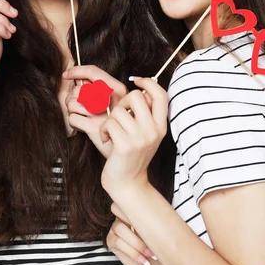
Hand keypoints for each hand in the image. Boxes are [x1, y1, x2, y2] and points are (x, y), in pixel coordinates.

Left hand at [63, 65, 128, 157]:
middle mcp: (121, 103)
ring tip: (85, 119)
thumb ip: (110, 97)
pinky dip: (76, 125)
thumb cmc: (123, 141)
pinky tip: (86, 130)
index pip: (96, 72)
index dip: (79, 69)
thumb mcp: (125, 116)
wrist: (128, 174)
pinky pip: (74, 119)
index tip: (67, 73)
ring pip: (75, 102)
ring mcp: (108, 116)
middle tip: (81, 108)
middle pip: (82, 87)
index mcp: (126, 95)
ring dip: (74, 111)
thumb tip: (81, 81)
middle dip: (75, 97)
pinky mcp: (99, 131)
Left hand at [100, 78, 167, 194]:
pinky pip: (108, 123)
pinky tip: (107, 139)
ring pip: (118, 110)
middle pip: (136, 96)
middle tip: (118, 117)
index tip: (136, 81)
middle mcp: (154, 131)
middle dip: (122, 103)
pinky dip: (103, 130)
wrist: (127, 183)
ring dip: (109, 120)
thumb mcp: (145, 134)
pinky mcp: (125, 145)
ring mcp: (140, 138)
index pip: (161, 95)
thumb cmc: (131, 155)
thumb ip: (145, 114)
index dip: (148, 82)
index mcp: (161, 126)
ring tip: (111, 132)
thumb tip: (142, 88)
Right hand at [107, 204, 170, 264]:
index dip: (132, 205)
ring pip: (120, 228)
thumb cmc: (161, 246)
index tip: (147, 221)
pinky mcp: (111, 241)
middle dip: (132, 220)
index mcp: (133, 209)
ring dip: (138, 243)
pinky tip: (144, 260)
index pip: (125, 198)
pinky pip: (118, 242)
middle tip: (149, 236)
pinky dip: (133, 252)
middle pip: (117, 208)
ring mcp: (115, 228)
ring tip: (151, 253)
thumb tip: (155, 205)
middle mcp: (122, 216)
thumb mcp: (160, 229)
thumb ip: (152, 215)